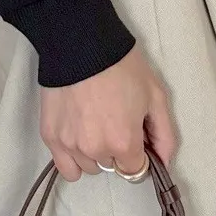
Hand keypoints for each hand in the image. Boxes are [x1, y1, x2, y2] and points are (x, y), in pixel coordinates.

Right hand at [39, 47, 177, 181]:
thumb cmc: (121, 66)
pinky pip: (66, 169)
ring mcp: (70, 145)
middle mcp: (95, 149)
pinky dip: (74, 160)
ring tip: (94, 123)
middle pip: (112, 167)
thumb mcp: (155, 97)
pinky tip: (79, 141)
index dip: (139, 155)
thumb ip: (164, 135)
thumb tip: (164, 163)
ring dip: (95, 154)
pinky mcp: (51, 137)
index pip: (134, 172)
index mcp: (123, 142)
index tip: (135, 138)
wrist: (81, 43)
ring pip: (89, 167)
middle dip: (117, 150)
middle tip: (114, 121)